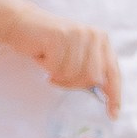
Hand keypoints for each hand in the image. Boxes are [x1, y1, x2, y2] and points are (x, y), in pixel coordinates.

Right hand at [6, 5, 122, 115]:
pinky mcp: (61, 36)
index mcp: (102, 40)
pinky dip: (47, 67)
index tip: (113, 114)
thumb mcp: (74, 55)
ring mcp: (79, 35)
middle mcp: (95, 35)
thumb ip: (89, 69)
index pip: (113, 72)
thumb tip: (101, 92)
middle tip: (56, 74)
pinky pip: (56, 68)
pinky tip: (42, 55)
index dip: (114, 95)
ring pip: (73, 75)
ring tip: (49, 61)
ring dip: (57, 75)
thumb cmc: (48, 44)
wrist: (22, 23)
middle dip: (72, 83)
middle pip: (92, 79)